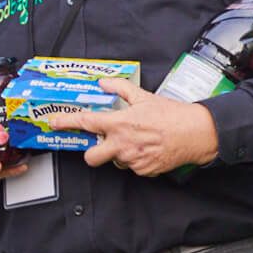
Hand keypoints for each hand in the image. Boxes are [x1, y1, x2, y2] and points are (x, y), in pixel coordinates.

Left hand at [45, 78, 219, 175]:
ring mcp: (132, 159)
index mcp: (120, 124)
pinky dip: (138, 159)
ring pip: (115, 161)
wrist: (197, 133)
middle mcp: (122, 144)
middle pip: (92, 157)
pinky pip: (133, 167)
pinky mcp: (144, 170)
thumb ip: (120, 89)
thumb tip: (104, 83)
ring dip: (121, 154)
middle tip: (103, 143)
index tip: (55, 122)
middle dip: (93, 152)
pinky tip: (149, 148)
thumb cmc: (173, 115)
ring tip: (139, 142)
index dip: (66, 122)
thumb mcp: (145, 97)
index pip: (85, 123)